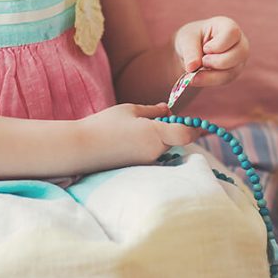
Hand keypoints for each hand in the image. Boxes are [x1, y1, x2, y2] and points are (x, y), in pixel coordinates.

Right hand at [79, 103, 198, 170]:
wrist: (81, 149)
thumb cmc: (105, 125)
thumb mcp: (131, 110)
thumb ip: (153, 110)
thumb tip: (168, 110)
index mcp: (156, 134)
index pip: (187, 133)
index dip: (195, 127)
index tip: (195, 120)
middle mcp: (155, 151)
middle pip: (175, 139)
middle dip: (171, 128)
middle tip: (156, 115)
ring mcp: (147, 161)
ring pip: (163, 146)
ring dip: (158, 136)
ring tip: (134, 126)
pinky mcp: (138, 167)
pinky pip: (151, 153)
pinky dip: (147, 144)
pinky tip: (128, 138)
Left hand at [174, 16, 248, 87]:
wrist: (191, 53)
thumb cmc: (192, 39)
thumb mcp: (186, 39)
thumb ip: (189, 51)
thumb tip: (192, 68)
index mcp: (227, 26)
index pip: (232, 33)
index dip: (219, 44)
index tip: (205, 49)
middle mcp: (238, 41)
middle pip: (239, 53)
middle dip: (217, 61)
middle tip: (202, 61)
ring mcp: (238, 59)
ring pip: (232, 70)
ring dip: (211, 74)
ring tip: (195, 72)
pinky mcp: (233, 72)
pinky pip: (225, 80)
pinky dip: (209, 80)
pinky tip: (197, 78)